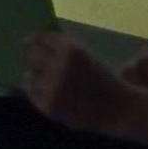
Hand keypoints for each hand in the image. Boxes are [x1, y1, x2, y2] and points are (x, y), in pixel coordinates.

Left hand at [22, 31, 137, 133]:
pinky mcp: (49, 105)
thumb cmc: (100, 79)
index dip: (35, 40)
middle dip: (33, 56)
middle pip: (30, 54)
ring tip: (56, 83)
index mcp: (71, 49)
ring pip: (29, 75)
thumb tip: (29, 39)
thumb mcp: (85, 55)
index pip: (39, 38)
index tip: (32, 43)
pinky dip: (39, 93)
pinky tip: (55, 95)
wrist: (118, 110)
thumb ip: (61, 46)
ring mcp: (53, 88)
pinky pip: (32, 93)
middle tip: (36, 60)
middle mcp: (60, 66)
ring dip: (38, 77)